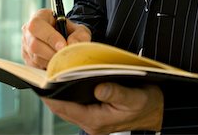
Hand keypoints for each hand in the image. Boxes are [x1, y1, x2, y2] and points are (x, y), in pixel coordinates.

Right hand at [21, 8, 91, 68]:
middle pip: (34, 44)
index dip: (50, 37)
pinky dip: (47, 66)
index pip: (38, 25)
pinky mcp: (27, 58)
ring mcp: (25, 44)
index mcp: (40, 16)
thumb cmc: (69, 31)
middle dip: (52, 53)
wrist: (65, 38)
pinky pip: (35, 66)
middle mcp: (29, 30)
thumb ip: (79, 35)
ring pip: (35, 57)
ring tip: (62, 59)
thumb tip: (72, 44)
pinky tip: (56, 62)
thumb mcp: (79, 29)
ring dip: (50, 61)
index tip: (63, 46)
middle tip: (64, 56)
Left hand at [42, 82, 163, 134]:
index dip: (51, 95)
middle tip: (41, 74)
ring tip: (49, 74)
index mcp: (97, 120)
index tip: (41, 82)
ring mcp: (93, 119)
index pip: (66, 108)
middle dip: (51, 92)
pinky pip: (76, 104)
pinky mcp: (95, 113)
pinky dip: (69, 92)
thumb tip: (99, 87)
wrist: (157, 109)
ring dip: (59, 92)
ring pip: (68, 106)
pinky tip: (67, 79)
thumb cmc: (146, 103)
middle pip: (63, 108)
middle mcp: (91, 122)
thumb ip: (116, 93)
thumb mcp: (134, 97)